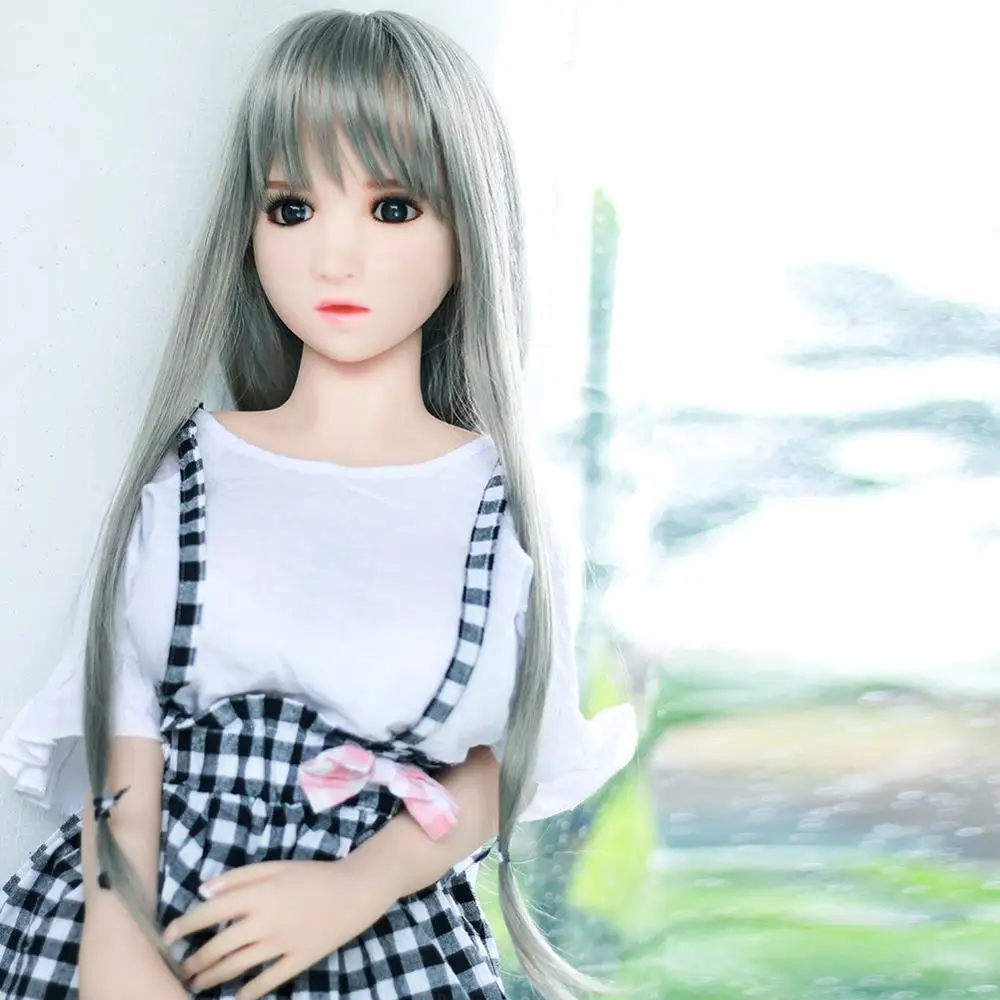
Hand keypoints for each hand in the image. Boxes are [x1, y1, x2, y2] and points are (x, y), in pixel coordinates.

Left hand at [161, 858, 393, 999]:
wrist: (354, 891)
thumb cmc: (313, 874)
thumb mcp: (277, 866)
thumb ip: (240, 877)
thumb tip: (204, 890)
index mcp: (258, 895)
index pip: (211, 912)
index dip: (185, 925)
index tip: (168, 936)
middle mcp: (263, 922)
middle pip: (219, 946)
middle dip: (195, 960)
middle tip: (183, 967)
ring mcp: (280, 945)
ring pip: (236, 966)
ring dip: (212, 977)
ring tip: (197, 983)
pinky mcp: (296, 960)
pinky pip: (266, 981)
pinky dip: (247, 993)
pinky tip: (234, 999)